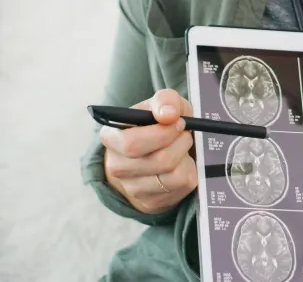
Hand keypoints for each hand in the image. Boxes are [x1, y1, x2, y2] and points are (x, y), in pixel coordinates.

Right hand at [100, 88, 197, 214]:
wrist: (157, 151)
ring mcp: (133, 188)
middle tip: (184, 132)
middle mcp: (116, 167)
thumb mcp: (162, 105)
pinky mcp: (151, 202)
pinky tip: (182, 162)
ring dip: (186, 154)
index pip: (132, 143)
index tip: (177, 121)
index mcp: (111, 138)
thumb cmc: (158, 125)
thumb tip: (169, 115)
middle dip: (180, 142)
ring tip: (182, 146)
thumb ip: (165, 100)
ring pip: (173, 173)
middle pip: (159, 160)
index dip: (162, 132)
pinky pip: (183, 184)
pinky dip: (190, 169)